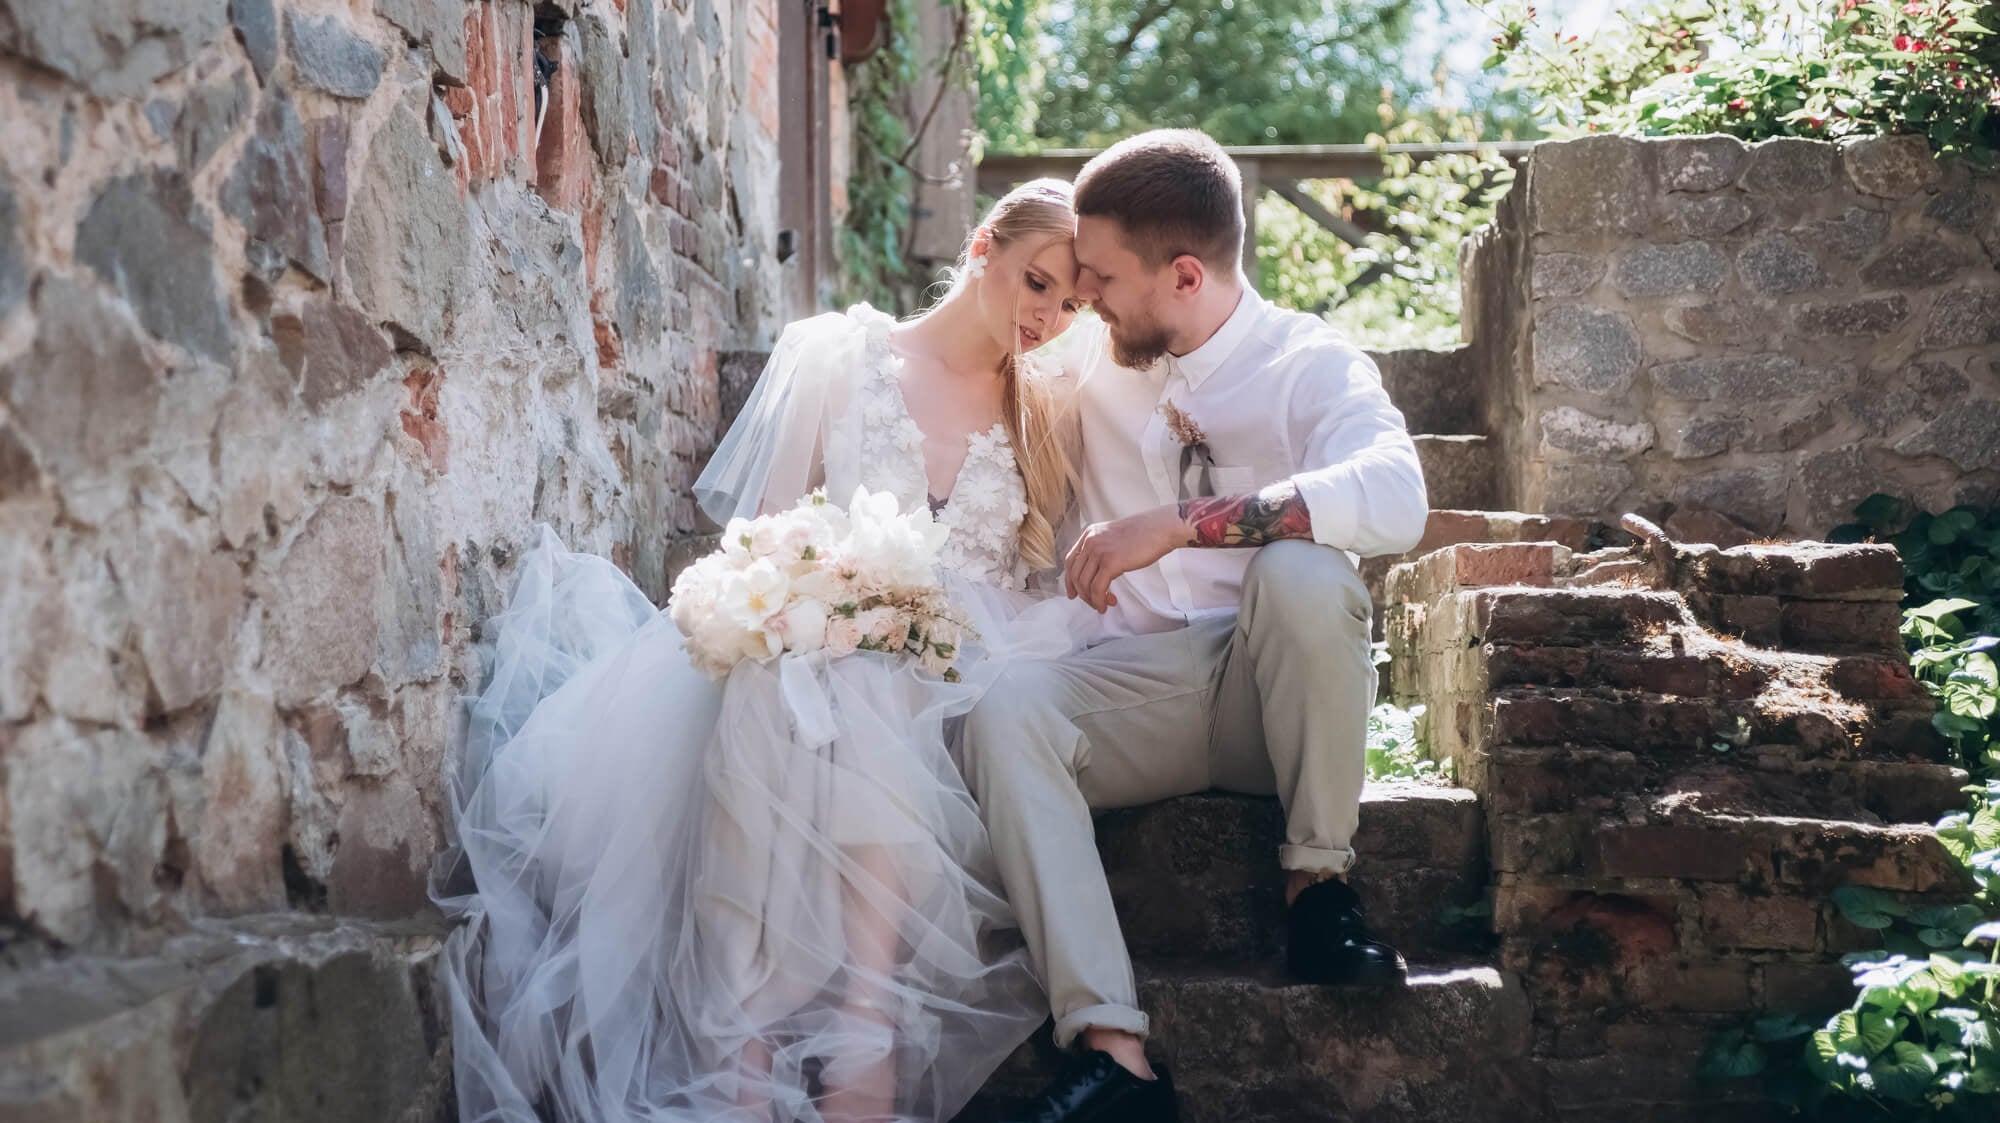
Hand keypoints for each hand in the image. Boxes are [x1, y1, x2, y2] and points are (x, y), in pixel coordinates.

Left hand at [1063, 505, 1188, 612]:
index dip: (1069, 580)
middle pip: (1075, 575)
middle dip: (1083, 594)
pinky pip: (1097, 588)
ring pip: (1085, 584)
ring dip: (1092, 599)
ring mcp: (1099, 551)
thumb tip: (1096, 572)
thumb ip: (1101, 549)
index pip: (1070, 561)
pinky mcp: (1110, 562)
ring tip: (1104, 605)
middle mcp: (1090, 541)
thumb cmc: (1143, 534)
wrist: (1159, 528)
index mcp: (1089, 534)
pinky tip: (1106, 604)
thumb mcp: (1113, 536)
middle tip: (1094, 603)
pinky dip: (1099, 600)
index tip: (1073, 593)